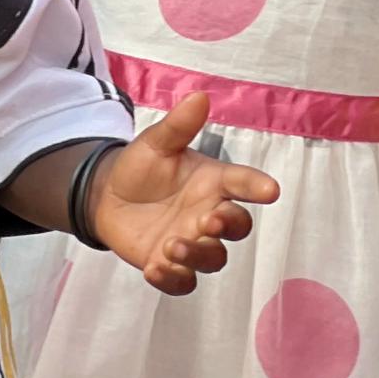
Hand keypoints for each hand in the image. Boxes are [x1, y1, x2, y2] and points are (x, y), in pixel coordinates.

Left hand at [89, 94, 277, 295]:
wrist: (107, 195)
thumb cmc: (141, 167)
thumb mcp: (156, 143)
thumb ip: (179, 125)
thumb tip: (200, 96)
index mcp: (212, 183)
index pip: (242, 183)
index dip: (257, 186)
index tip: (271, 190)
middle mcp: (208, 214)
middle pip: (237, 227)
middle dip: (228, 225)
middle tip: (208, 219)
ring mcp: (192, 242)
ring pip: (213, 258)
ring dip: (198, 254)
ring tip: (171, 244)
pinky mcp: (170, 265)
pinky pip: (183, 282)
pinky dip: (172, 279)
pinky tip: (154, 269)